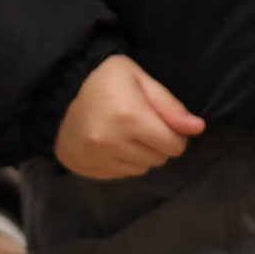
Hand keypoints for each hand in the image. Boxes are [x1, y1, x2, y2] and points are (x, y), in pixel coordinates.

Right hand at [54, 53, 204, 179]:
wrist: (57, 89)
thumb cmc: (104, 79)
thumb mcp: (139, 78)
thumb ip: (170, 105)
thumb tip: (197, 128)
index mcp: (129, 116)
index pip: (174, 145)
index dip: (172, 133)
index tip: (158, 121)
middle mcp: (111, 141)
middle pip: (159, 159)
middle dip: (156, 144)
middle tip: (138, 125)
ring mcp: (96, 157)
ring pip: (141, 169)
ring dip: (139, 155)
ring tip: (122, 133)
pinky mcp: (86, 167)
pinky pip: (120, 175)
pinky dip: (120, 162)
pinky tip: (109, 144)